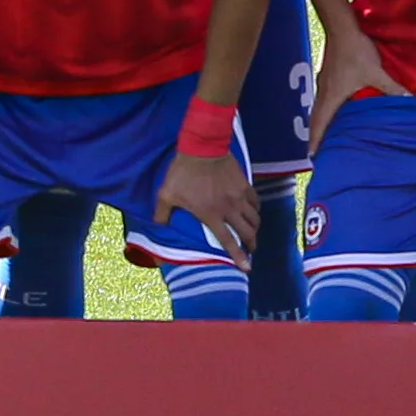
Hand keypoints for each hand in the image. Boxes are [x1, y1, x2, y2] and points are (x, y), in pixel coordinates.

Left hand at [155, 152, 259, 267]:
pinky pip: (255, 201)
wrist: (202, 147)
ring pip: (254, 218)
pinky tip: (254, 210)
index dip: (239, 256)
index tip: (247, 268)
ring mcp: (239, 196)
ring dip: (255, 228)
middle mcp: (229, 209)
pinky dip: (256, 209)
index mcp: (211, 215)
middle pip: (248, 232)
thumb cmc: (183, 172)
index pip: (228, 241)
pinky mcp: (244, 184)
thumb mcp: (167, 194)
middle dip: (252, 244)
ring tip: (253, 232)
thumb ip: (163, 213)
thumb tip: (159, 226)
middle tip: (252, 249)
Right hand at [309, 21, 405, 152]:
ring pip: (319, 109)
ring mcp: (324, 83)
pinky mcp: (328, 76)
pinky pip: (324, 99)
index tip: (312, 157)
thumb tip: (407, 101)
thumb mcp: (376, 72)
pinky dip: (326, 110)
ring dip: (320, 123)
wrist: (342, 28)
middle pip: (316, 120)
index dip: (315, 141)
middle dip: (316, 136)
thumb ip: (391, 88)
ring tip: (326, 135)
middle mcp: (324, 93)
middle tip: (318, 152)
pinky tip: (334, 111)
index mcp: (331, 97)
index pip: (319, 124)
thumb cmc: (356, 52)